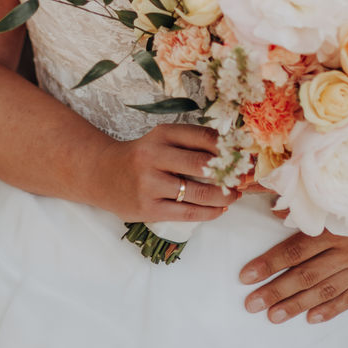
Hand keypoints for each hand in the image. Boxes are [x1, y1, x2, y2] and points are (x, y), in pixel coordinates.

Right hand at [93, 125, 237, 224]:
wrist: (102, 174)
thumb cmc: (141, 156)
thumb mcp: (161, 139)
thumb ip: (191, 142)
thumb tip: (232, 151)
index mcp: (162, 134)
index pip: (204, 137)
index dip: (229, 147)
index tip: (245, 155)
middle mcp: (154, 156)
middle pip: (204, 165)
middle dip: (230, 173)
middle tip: (246, 178)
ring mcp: (150, 184)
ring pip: (198, 192)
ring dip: (224, 196)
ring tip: (235, 195)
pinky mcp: (148, 208)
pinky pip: (187, 212)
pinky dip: (209, 212)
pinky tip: (219, 210)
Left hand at [238, 176, 347, 323]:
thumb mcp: (343, 188)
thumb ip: (311, 205)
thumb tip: (277, 214)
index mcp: (337, 225)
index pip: (295, 249)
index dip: (269, 263)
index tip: (245, 276)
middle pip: (305, 274)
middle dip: (276, 291)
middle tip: (251, 304)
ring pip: (326, 290)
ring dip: (298, 304)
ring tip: (273, 316)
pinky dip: (332, 309)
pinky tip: (312, 317)